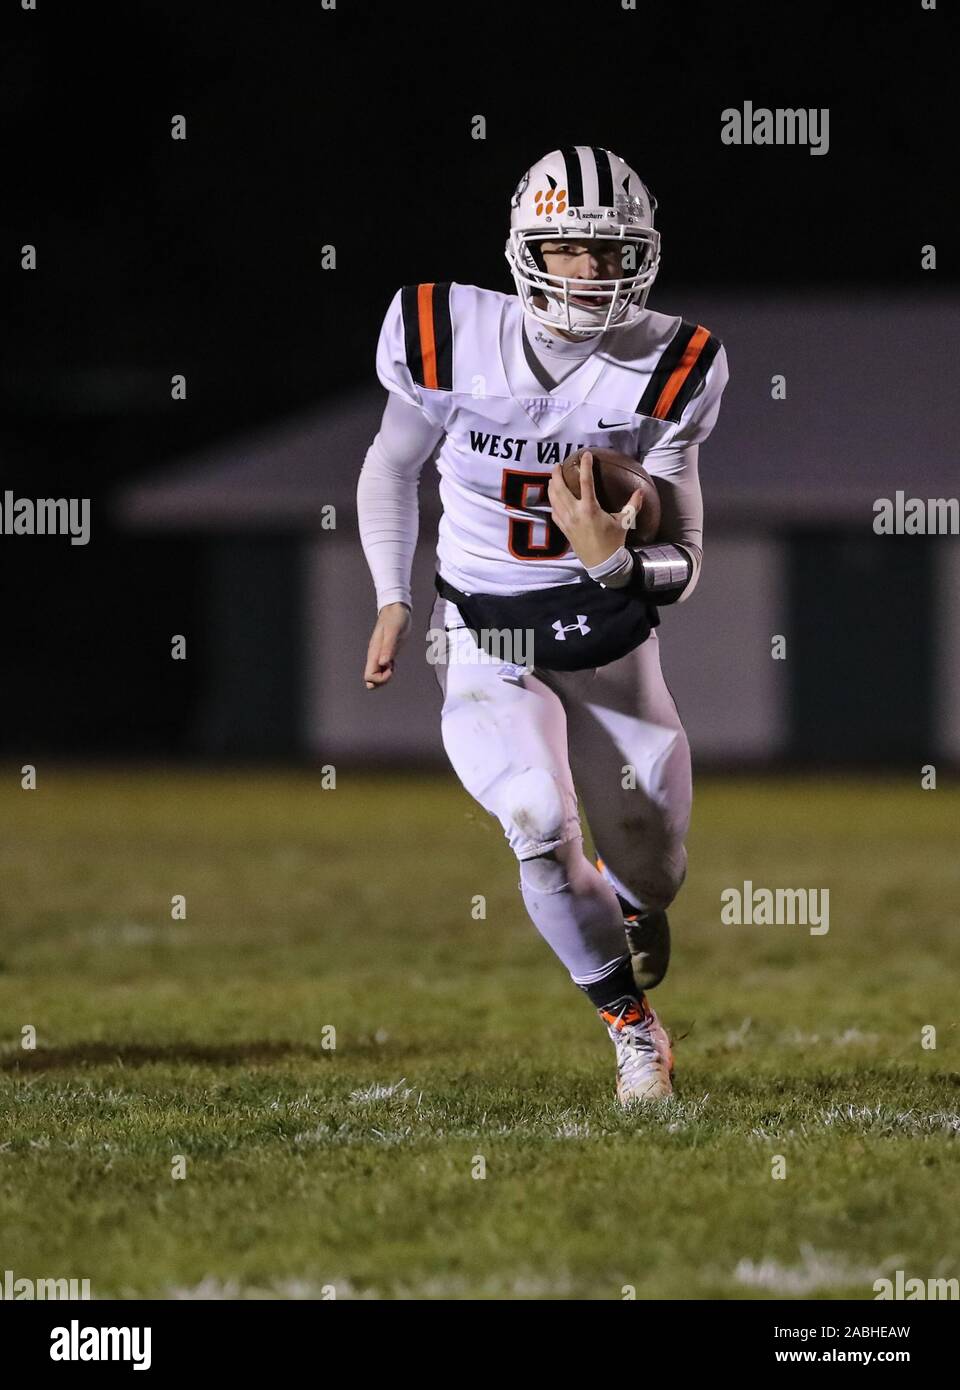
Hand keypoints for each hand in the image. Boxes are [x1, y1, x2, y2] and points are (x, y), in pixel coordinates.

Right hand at [363, 602, 410, 688]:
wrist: (396, 608)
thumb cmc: (396, 618)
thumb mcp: (394, 631)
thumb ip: (388, 647)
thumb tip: (383, 663)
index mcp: (374, 652)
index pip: (369, 676)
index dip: (381, 679)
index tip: (391, 668)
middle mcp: (374, 656)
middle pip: (370, 680)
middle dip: (382, 681)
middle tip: (392, 668)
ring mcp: (378, 655)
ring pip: (375, 676)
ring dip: (385, 676)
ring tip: (393, 664)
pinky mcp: (384, 654)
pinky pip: (382, 670)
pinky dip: (388, 671)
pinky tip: (394, 662)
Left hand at [547, 452, 645, 569]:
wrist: (602, 563)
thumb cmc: (614, 542)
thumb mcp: (624, 523)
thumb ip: (632, 505)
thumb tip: (640, 491)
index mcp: (590, 508)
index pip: (585, 482)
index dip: (585, 466)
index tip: (585, 455)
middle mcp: (575, 512)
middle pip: (560, 488)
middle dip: (557, 474)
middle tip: (558, 465)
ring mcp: (567, 521)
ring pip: (554, 499)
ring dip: (552, 486)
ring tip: (553, 478)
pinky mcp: (564, 529)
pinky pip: (554, 512)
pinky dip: (553, 503)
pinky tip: (554, 499)